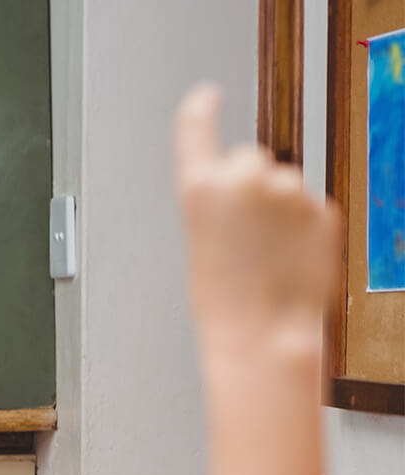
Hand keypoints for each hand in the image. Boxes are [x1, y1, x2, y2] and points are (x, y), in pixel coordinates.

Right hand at [174, 85, 339, 352]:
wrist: (263, 332)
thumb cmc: (225, 300)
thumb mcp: (201, 241)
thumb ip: (220, 202)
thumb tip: (249, 188)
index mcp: (201, 188)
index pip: (196, 127)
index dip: (202, 108)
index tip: (207, 96)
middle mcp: (244, 179)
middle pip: (250, 159)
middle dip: (250, 186)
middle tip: (244, 233)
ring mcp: (288, 191)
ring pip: (283, 185)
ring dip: (278, 212)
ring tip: (266, 255)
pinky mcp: (322, 207)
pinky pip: (310, 207)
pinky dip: (302, 229)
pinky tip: (288, 259)